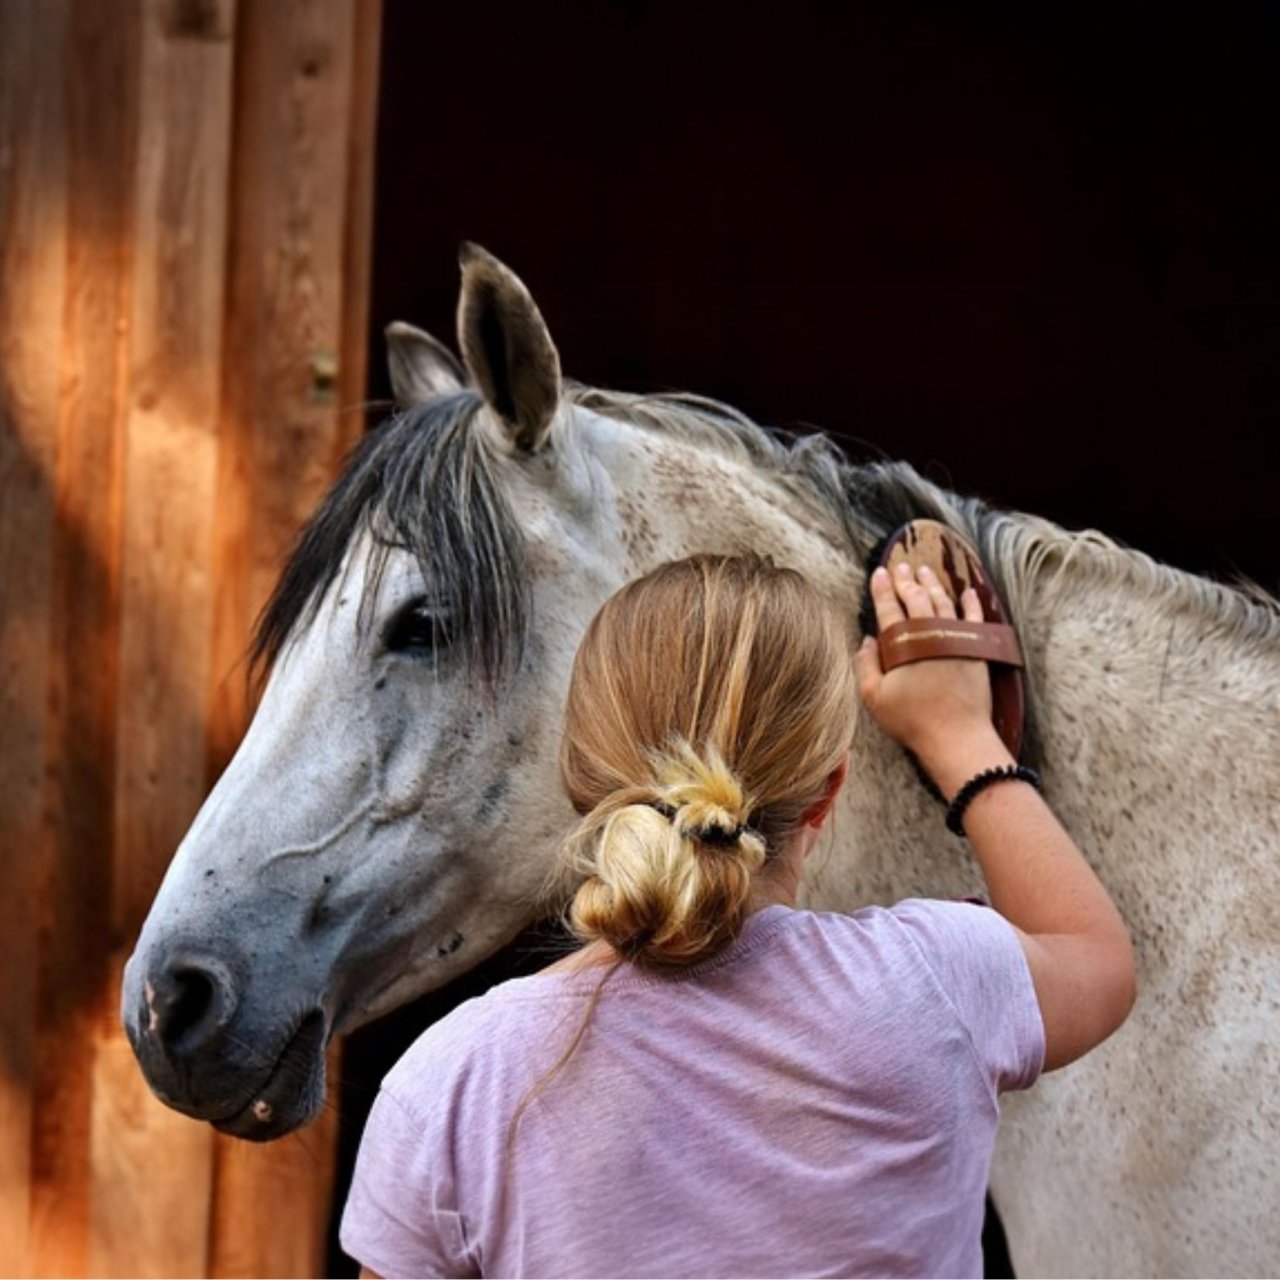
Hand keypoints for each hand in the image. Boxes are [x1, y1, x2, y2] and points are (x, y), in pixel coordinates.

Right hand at [854, 563, 1005, 772]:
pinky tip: (966, 591)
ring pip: (943, 601)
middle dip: (906, 580)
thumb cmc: (912, 720)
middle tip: (900, 566)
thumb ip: (866, 665)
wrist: (957, 736)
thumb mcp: (874, 698)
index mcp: (902, 643)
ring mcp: (956, 638)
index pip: (889, 607)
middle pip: (916, 598)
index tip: (879, 573)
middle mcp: (930, 633)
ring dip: (933, 584)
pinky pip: (974, 618)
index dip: (882, 589)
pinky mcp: (976, 648)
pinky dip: (970, 603)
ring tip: (925, 571)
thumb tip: (867, 640)